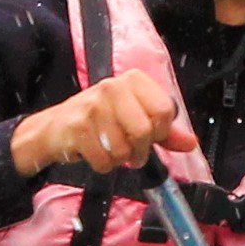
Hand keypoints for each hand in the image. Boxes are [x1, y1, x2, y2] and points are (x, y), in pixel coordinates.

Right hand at [10, 67, 188, 181]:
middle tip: (129, 151)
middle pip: (145, 132)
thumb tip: (190, 143)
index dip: (159, 132)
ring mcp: (93, 105)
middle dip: (139, 151)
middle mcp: (113, 86)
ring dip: (118, 159)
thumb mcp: (135, 119)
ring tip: (108, 149)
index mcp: (133, 80)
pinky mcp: (78, 126)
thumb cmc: (99, 122)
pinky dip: (102, 165)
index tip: (148, 134)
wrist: (54, 128)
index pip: (164, 111)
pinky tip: (94, 152)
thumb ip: (165, 132)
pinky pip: (104, 160)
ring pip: (123, 149)